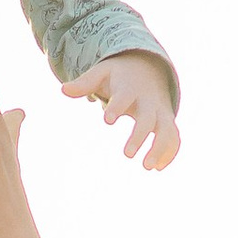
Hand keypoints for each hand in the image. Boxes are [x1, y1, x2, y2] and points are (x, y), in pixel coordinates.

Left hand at [61, 50, 178, 168]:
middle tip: (127, 155)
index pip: (124, 97)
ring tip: (147, 168)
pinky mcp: (167, 122)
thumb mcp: (101, 74)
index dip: (116, 107)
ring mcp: (160, 112)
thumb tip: (63, 89)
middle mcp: (148, 101)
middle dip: (139, 136)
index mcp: (130, 88)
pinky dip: (170, 152)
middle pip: (147, 119)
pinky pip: (174, 137)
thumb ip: (84, 83)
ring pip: (166, 130)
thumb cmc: (118, 76)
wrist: (147, 69)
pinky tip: (157, 168)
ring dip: (160, 148)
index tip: (107, 120)